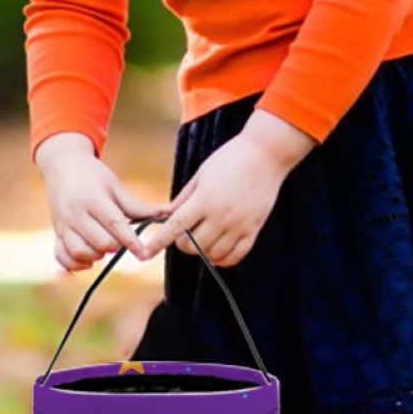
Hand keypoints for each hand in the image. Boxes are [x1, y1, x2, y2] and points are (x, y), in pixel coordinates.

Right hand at [37, 140, 168, 272]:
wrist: (62, 165)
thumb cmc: (93, 175)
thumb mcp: (115, 186)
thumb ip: (137, 206)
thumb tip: (167, 215)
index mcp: (93, 199)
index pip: (114, 224)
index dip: (131, 240)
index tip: (143, 252)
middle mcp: (75, 214)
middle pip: (100, 242)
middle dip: (116, 246)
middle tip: (121, 238)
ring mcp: (63, 225)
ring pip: (80, 252)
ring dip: (97, 255)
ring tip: (104, 245)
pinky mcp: (56, 233)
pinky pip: (62, 257)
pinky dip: (76, 264)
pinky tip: (89, 260)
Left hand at [137, 130, 292, 268]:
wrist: (266, 154)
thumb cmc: (230, 159)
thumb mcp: (201, 174)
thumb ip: (183, 198)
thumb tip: (165, 216)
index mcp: (205, 199)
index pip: (176, 227)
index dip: (159, 241)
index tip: (146, 252)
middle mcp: (222, 216)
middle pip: (193, 245)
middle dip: (182, 243)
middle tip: (184, 233)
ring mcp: (239, 225)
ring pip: (213, 254)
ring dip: (202, 251)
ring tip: (202, 238)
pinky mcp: (254, 229)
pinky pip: (235, 256)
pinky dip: (222, 258)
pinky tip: (217, 251)